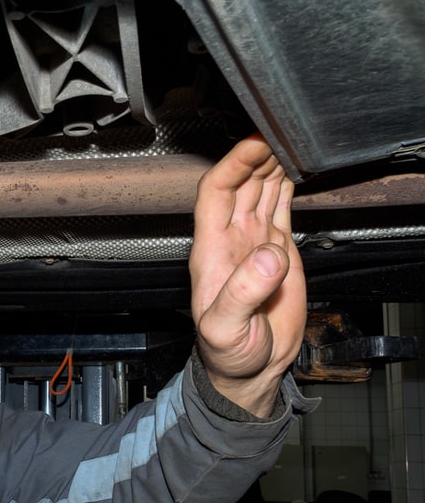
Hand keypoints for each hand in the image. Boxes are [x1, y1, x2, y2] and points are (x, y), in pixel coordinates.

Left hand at [189, 136, 304, 416]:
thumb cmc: (225, 353)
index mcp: (210, 251)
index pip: (215, 193)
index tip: (255, 144)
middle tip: (280, 132)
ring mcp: (253, 244)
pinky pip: (279, 209)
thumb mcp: (225, 328)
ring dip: (270, 165)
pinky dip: (285, 186)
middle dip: (256, 155)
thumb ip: (243, 292)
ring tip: (289, 141)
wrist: (247, 370)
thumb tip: (267, 255)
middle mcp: (230, 241)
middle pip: (239, 183)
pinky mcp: (275, 252)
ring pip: (259, 191)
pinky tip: (292, 169)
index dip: (233, 164)